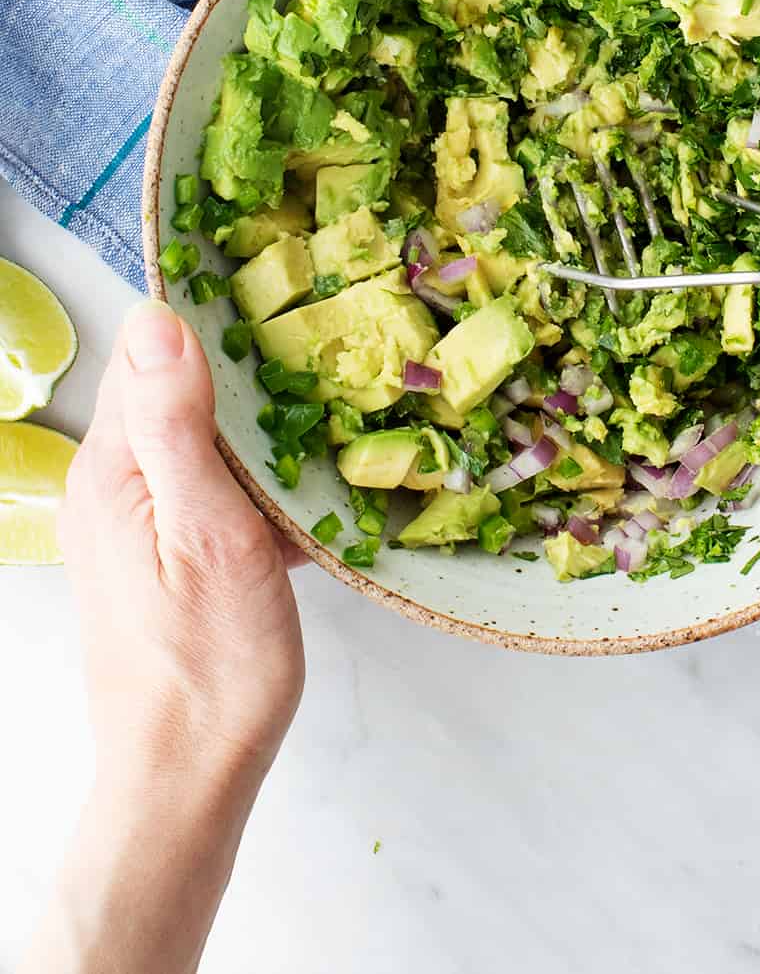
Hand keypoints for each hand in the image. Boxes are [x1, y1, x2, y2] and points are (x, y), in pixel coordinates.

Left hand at [61, 299, 304, 787]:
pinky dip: (257, 480)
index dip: (210, 321)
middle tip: (326, 357)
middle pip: (177, 392)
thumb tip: (156, 319)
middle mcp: (112, 486)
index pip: (149, 353)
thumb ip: (177, 424)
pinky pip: (211, 487)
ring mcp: (136, 522)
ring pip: (201, 440)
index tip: (279, 302)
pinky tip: (306, 494)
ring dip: (259, 429)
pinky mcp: (164, 555)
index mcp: (113, 469)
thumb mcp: (208, 531)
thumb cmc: (209, 665)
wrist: (189, 777)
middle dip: (246, 371)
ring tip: (328, 416)